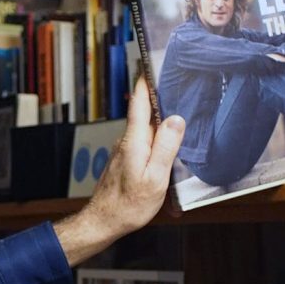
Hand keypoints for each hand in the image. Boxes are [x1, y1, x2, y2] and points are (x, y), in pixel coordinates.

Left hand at [53, 77, 185, 267]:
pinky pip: (144, 148)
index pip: (140, 102)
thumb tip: (176, 120)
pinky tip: (166, 161)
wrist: (103, 222)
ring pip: (147, 133)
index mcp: (135, 140)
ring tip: (181, 129)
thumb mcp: (156, 178)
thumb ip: (166, 147)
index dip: (145, 80)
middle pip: (146, 115)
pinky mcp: (125, 161)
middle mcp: (127, 141)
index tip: (150, 61)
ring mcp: (125, 151)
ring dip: (162, 132)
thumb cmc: (129, 204)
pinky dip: (156, 149)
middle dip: (162, 105)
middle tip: (182, 92)